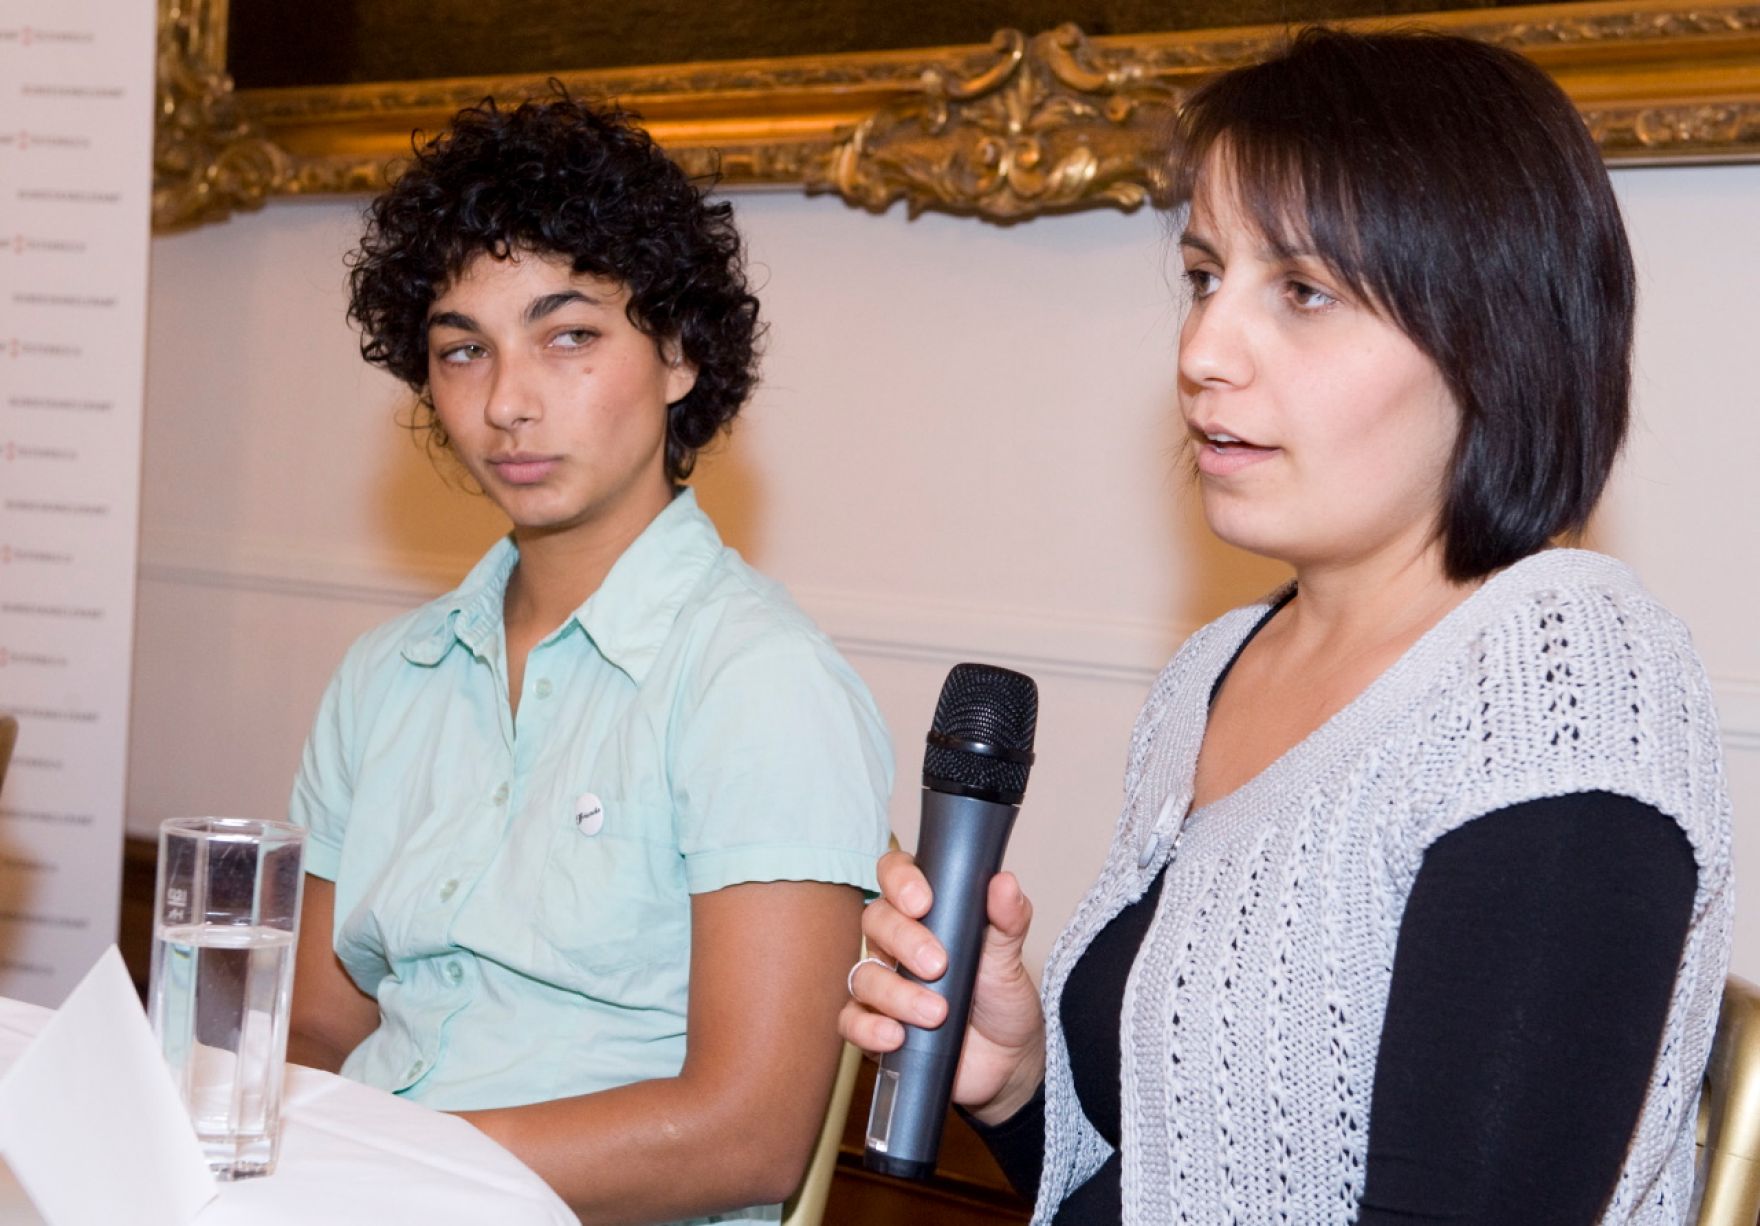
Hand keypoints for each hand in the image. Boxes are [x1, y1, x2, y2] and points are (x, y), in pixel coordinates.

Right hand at [838, 849, 1045, 1124]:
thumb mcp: (1009, 958)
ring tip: (935, 1013)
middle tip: (938, 965)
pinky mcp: (875, 1026)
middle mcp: (896, 944)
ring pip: (863, 975)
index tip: (923, 901)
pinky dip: (869, 1028)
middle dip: (904, 940)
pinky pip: (851, 1021)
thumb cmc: (1001, 998)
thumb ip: (1008, 919)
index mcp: (926, 913)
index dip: (900, 879)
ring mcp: (883, 985)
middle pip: (876, 922)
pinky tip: (896, 1035)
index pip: (895, 875)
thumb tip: (1003, 883)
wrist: (1007, 1061)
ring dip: (897, 993)